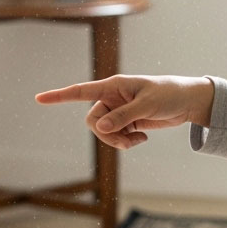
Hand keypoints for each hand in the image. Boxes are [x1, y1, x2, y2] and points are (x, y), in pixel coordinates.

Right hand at [35, 75, 213, 149]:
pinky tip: (142, 137)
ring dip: (118, 141)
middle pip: (93, 121)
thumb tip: (100, 129)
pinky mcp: (126, 122)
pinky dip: (126, 141)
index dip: (59, 96)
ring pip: (103, 132)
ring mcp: (118, 111)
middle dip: (106, 135)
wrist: (187, 102)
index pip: (80, 91)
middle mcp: (111, 98)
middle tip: (126, 140)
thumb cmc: (168, 95)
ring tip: (137, 140)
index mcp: (113, 86)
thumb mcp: (147, 105)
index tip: (39, 98)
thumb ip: (123, 117)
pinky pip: (116, 137)